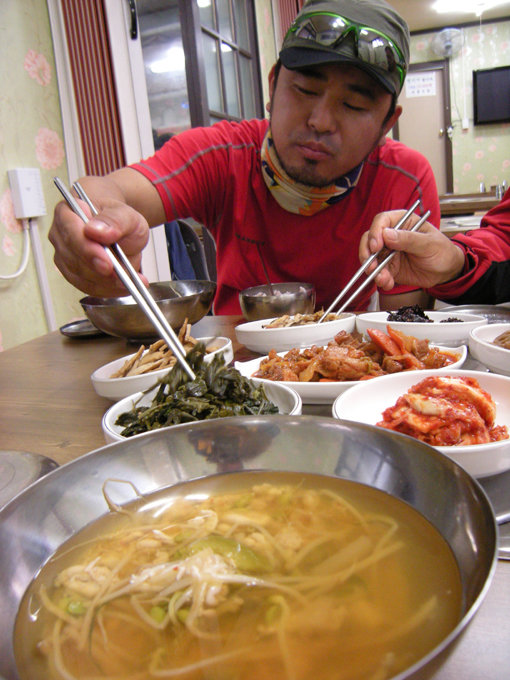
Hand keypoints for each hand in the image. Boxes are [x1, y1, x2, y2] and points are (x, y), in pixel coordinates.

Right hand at [49, 175, 150, 296]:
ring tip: (132, 280)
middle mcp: (61, 237)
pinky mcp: (74, 276)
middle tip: (124, 276)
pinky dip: (109, 290)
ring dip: (108, 283)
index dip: (88, 250)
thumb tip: (96, 230)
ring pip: (81, 278)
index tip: (107, 262)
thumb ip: (113, 220)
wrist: (120, 229)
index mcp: (67, 213)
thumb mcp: (125, 214)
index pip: (71, 233)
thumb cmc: (117, 218)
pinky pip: (89, 288)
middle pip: (74, 260)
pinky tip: (125, 286)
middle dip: (101, 272)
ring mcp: (65, 258)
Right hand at [359, 210, 465, 289]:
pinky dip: (381, 279)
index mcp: (403, 222)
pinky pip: (379, 272)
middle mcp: (392, 236)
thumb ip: (408, 239)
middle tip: (372, 266)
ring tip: (383, 278)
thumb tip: (387, 234)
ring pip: (372, 258)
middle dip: (368, 254)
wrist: (447, 272)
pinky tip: (388, 283)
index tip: (376, 246)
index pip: (382, 221)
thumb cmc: (442, 251)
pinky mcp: (389, 267)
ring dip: (374, 270)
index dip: (375, 232)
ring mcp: (389, 252)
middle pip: (370, 240)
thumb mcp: (429, 243)